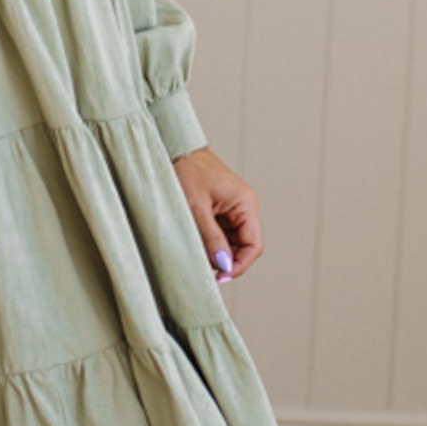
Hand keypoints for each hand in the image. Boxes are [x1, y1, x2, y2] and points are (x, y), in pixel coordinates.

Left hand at [171, 147, 262, 281]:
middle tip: (204, 269)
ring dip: (216, 252)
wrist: (174, 148)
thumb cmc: (185, 171)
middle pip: (244, 247)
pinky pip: (221, 233)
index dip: (238, 265)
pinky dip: (209, 242)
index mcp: (245, 204)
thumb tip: (224, 265)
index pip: (253, 246)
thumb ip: (211, 239)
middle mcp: (244, 207)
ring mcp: (232, 208)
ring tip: (196, 252)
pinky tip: (195, 242)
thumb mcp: (196, 210)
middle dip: (226, 260)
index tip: (219, 277)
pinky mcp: (220, 209)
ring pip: (231, 242)